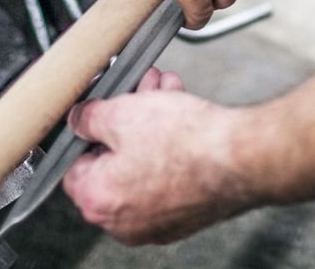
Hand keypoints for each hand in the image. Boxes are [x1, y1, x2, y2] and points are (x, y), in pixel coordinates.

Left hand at [63, 69, 252, 244]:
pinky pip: (168, 175)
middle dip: (127, 119)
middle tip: (138, 93)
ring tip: (165, 93)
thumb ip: (89, 117)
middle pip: (113, 160)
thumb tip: (80, 119)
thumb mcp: (122, 113)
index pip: (74, 164)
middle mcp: (125, 222)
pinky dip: (172, 146)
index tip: (100, 112)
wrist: (241, 158)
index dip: (88, 129)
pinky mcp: (187, 213)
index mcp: (98, 200)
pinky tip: (183, 115)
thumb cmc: (186, 144)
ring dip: (152, 124)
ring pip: (143, 163)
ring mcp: (158, 221)